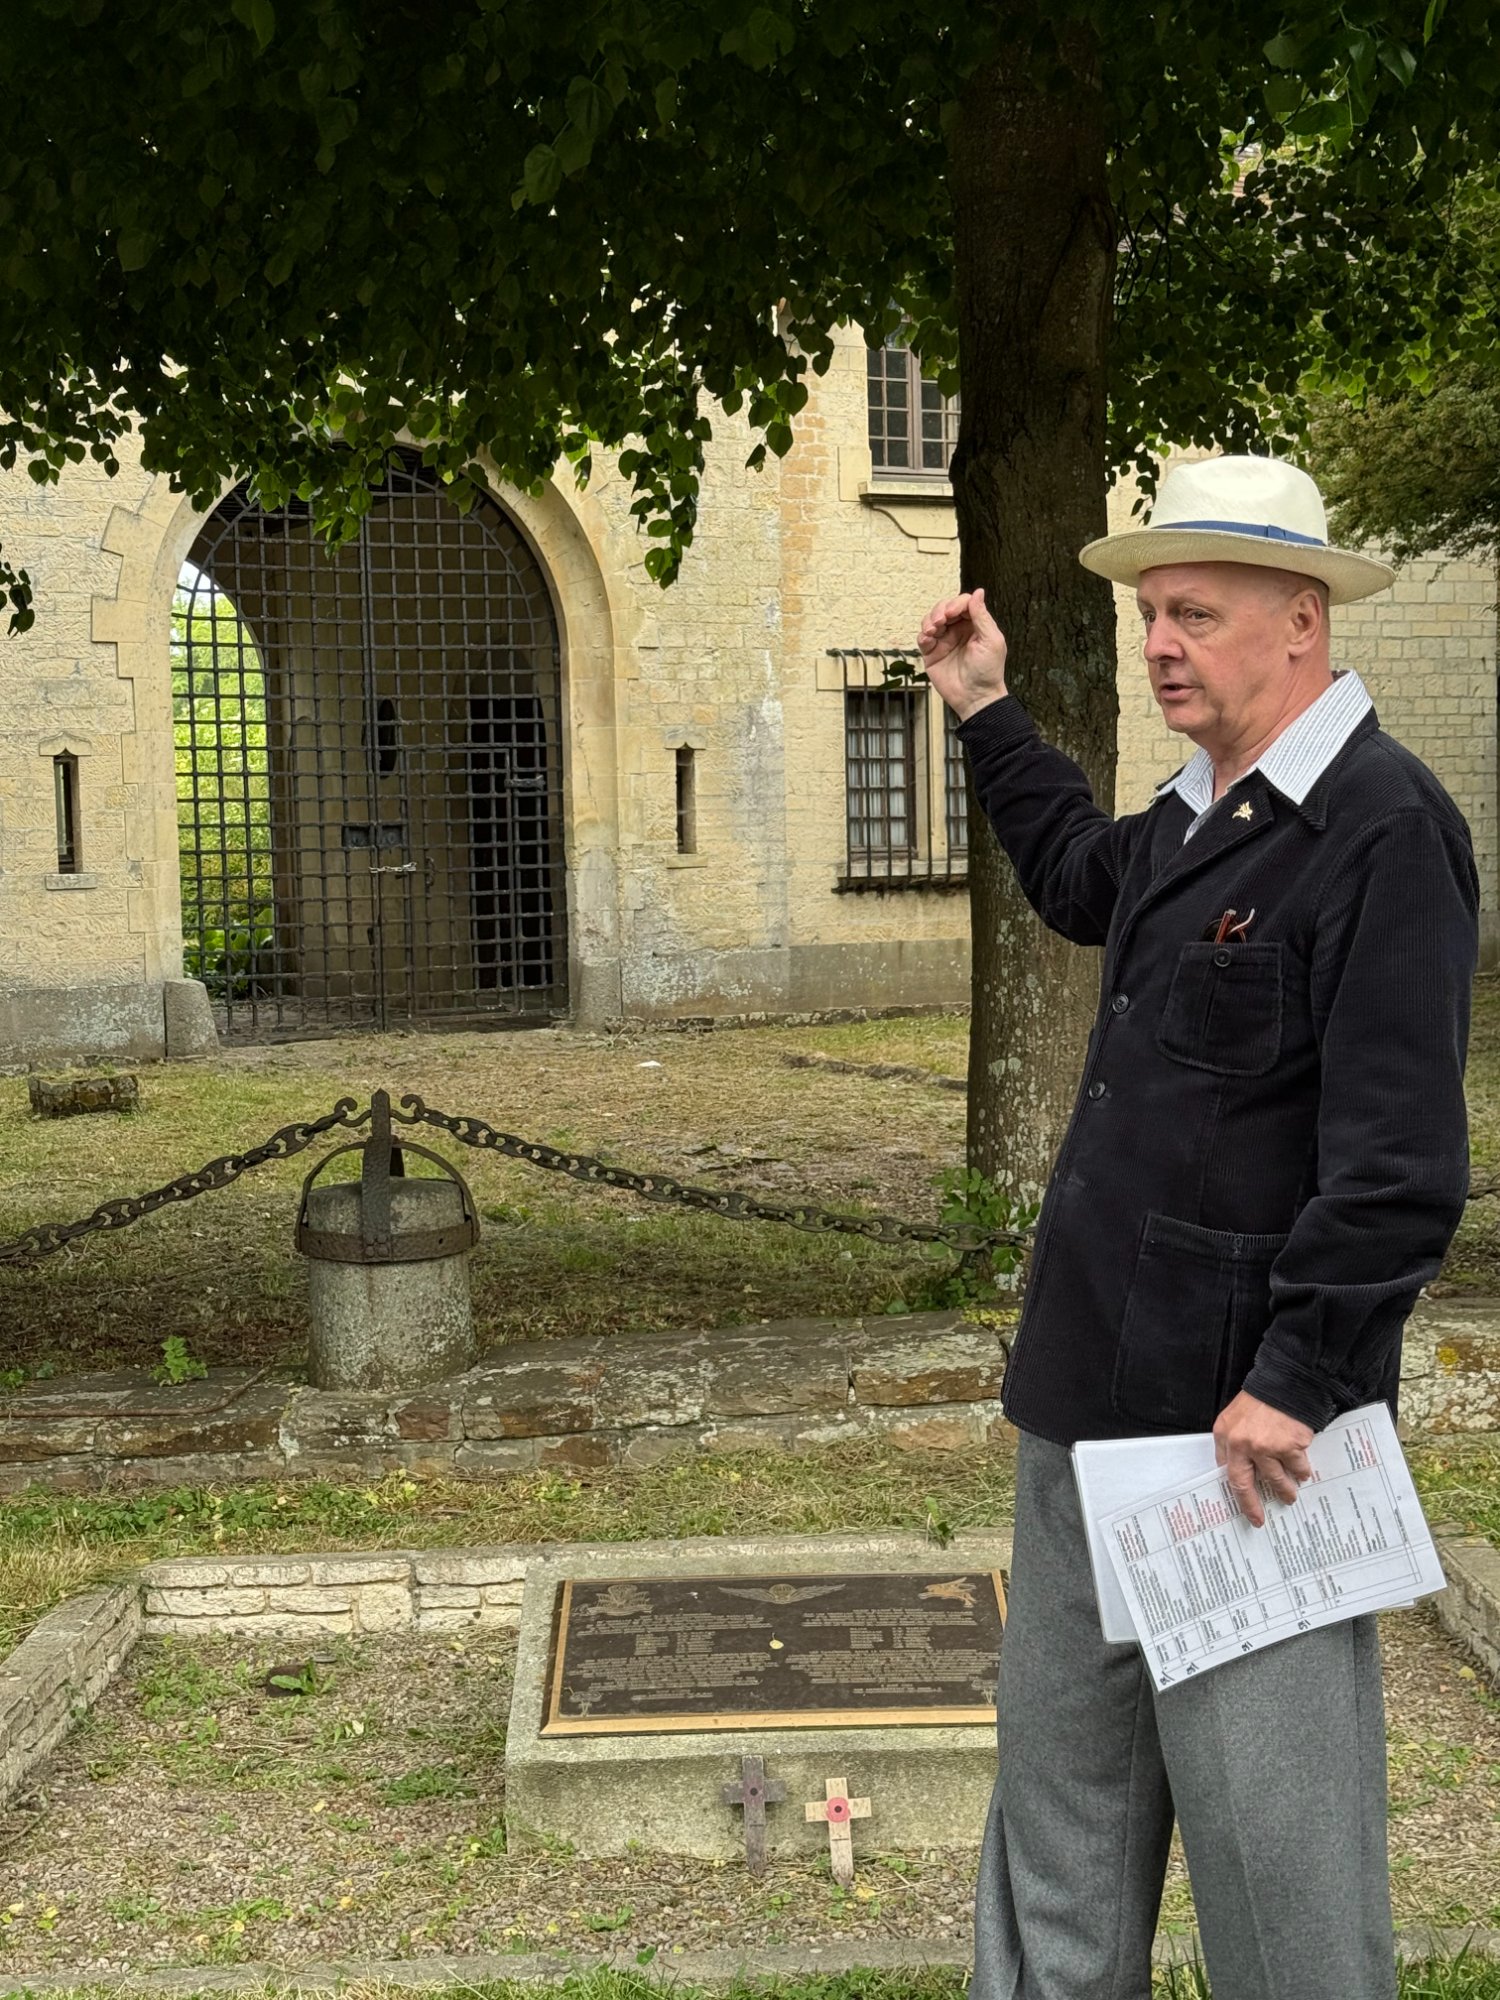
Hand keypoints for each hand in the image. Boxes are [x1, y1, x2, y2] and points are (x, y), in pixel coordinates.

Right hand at [917, 587, 1008, 721]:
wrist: (975, 697)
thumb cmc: (988, 671)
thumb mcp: (991, 640)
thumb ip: (982, 616)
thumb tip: (979, 592)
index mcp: (975, 625)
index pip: (963, 603)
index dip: (956, 604)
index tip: (952, 613)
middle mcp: (959, 630)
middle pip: (944, 608)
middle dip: (940, 610)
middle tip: (941, 621)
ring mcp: (944, 641)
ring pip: (931, 620)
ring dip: (929, 621)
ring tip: (933, 630)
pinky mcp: (932, 653)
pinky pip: (922, 638)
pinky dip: (922, 636)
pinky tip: (928, 639)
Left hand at [1213, 1391, 1314, 1527]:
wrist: (1287, 1382)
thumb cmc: (1262, 1398)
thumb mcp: (1237, 1416)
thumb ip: (1235, 1440)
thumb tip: (1241, 1468)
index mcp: (1225, 1434)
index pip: (1225, 1470)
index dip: (1233, 1489)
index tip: (1240, 1504)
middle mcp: (1241, 1443)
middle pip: (1242, 1483)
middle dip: (1250, 1504)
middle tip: (1257, 1519)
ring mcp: (1264, 1447)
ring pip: (1274, 1479)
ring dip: (1284, 1490)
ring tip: (1290, 1496)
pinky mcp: (1288, 1447)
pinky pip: (1297, 1468)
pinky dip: (1302, 1472)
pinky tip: (1304, 1473)